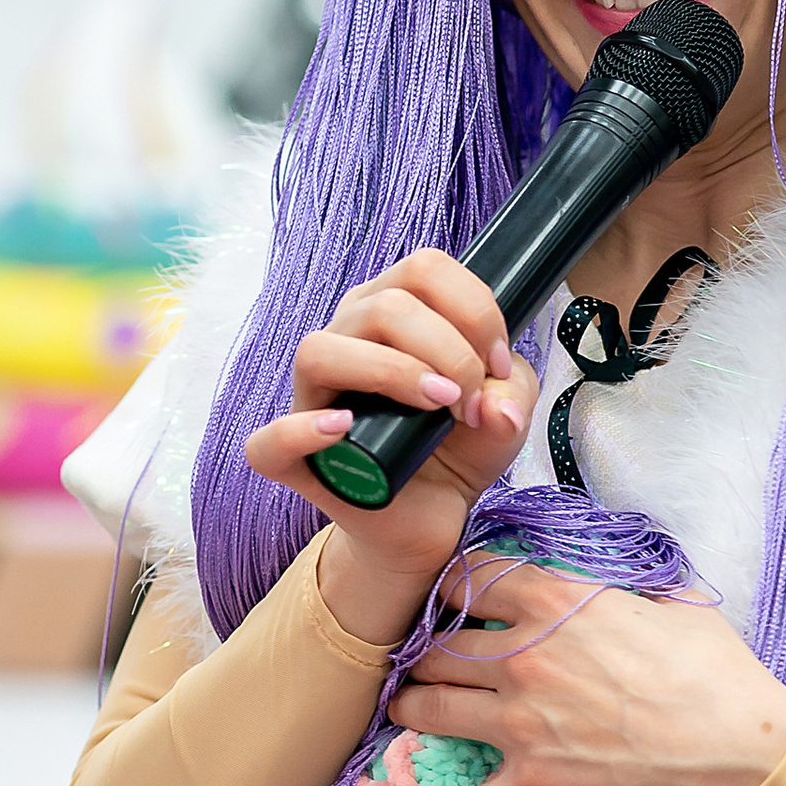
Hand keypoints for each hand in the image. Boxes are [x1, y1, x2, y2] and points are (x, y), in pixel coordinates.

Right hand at [243, 249, 536, 645]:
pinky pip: (270, 440)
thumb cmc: (460, 447)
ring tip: (437, 405)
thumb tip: (496, 408)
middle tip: (472, 400)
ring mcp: (312, 396)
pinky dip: (303, 431)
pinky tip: (345, 428)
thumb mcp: (506, 410)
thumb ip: (515, 393)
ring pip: (321, 349)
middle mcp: (345, 339)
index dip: (473, 310)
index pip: (423, 269)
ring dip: (392, 372)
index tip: (499, 365)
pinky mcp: (291, 458)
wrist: (433, 515)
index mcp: (391, 312)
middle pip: (384, 304)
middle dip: (448, 349)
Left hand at [368, 561, 785, 785]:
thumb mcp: (673, 600)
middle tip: (422, 659)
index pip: (472, 577)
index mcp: (556, 600)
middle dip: (425, 651)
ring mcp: (520, 723)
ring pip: (429, 709)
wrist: (735, 751)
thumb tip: (618, 571)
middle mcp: (524, 657)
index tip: (448, 595)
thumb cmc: (715, 672)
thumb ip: (627, 582)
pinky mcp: (530, 784)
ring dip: (410, 708)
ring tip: (405, 710)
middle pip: (440, 646)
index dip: (452, 585)